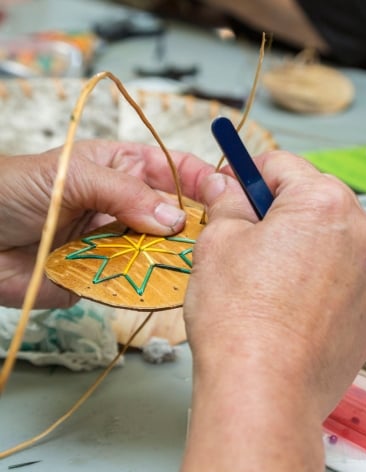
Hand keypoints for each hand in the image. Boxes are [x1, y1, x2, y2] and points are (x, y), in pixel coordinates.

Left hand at [0, 140, 212, 308]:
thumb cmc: (11, 190)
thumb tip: (173, 218)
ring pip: (158, 253)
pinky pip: (133, 283)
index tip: (227, 195)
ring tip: (202, 268)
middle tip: (219, 241)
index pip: (172, 170)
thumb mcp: (72, 175)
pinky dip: (149, 287)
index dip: (201, 179)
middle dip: (195, 227)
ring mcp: (114, 244)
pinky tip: (169, 289)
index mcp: (120, 170)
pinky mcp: (101, 277)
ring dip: (176, 261)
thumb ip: (125, 193)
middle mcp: (123, 208)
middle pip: (172, 217)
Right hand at [177, 150, 365, 471]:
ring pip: (328, 241)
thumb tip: (226, 185)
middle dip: (277, 212)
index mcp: (323, 203)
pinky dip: (317, 280)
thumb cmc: (237, 314)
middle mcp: (361, 233)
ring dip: (299, 246)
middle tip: (244, 240)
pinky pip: (342, 278)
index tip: (231, 189)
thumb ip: (227, 203)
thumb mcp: (217, 241)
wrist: (263, 390)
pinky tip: (288, 308)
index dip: (247, 175)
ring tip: (265, 281)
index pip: (280, 166)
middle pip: (311, 202)